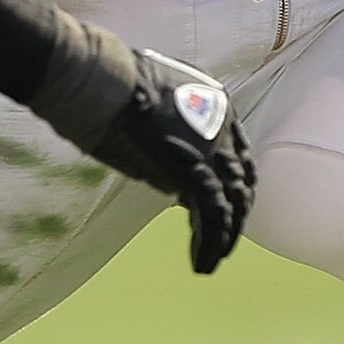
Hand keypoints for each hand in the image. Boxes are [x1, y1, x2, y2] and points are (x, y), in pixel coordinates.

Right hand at [28, 33, 256, 271]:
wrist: (103, 80)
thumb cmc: (110, 87)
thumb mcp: (150, 105)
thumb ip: (167, 135)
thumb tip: (168, 175)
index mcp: (216, 103)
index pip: (237, 153)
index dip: (229, 184)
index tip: (217, 205)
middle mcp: (224, 126)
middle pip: (240, 181)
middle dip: (233, 216)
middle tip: (221, 241)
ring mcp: (212, 149)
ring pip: (232, 204)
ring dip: (224, 237)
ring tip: (211, 262)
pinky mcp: (196, 171)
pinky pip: (214, 216)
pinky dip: (211, 243)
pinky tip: (202, 263)